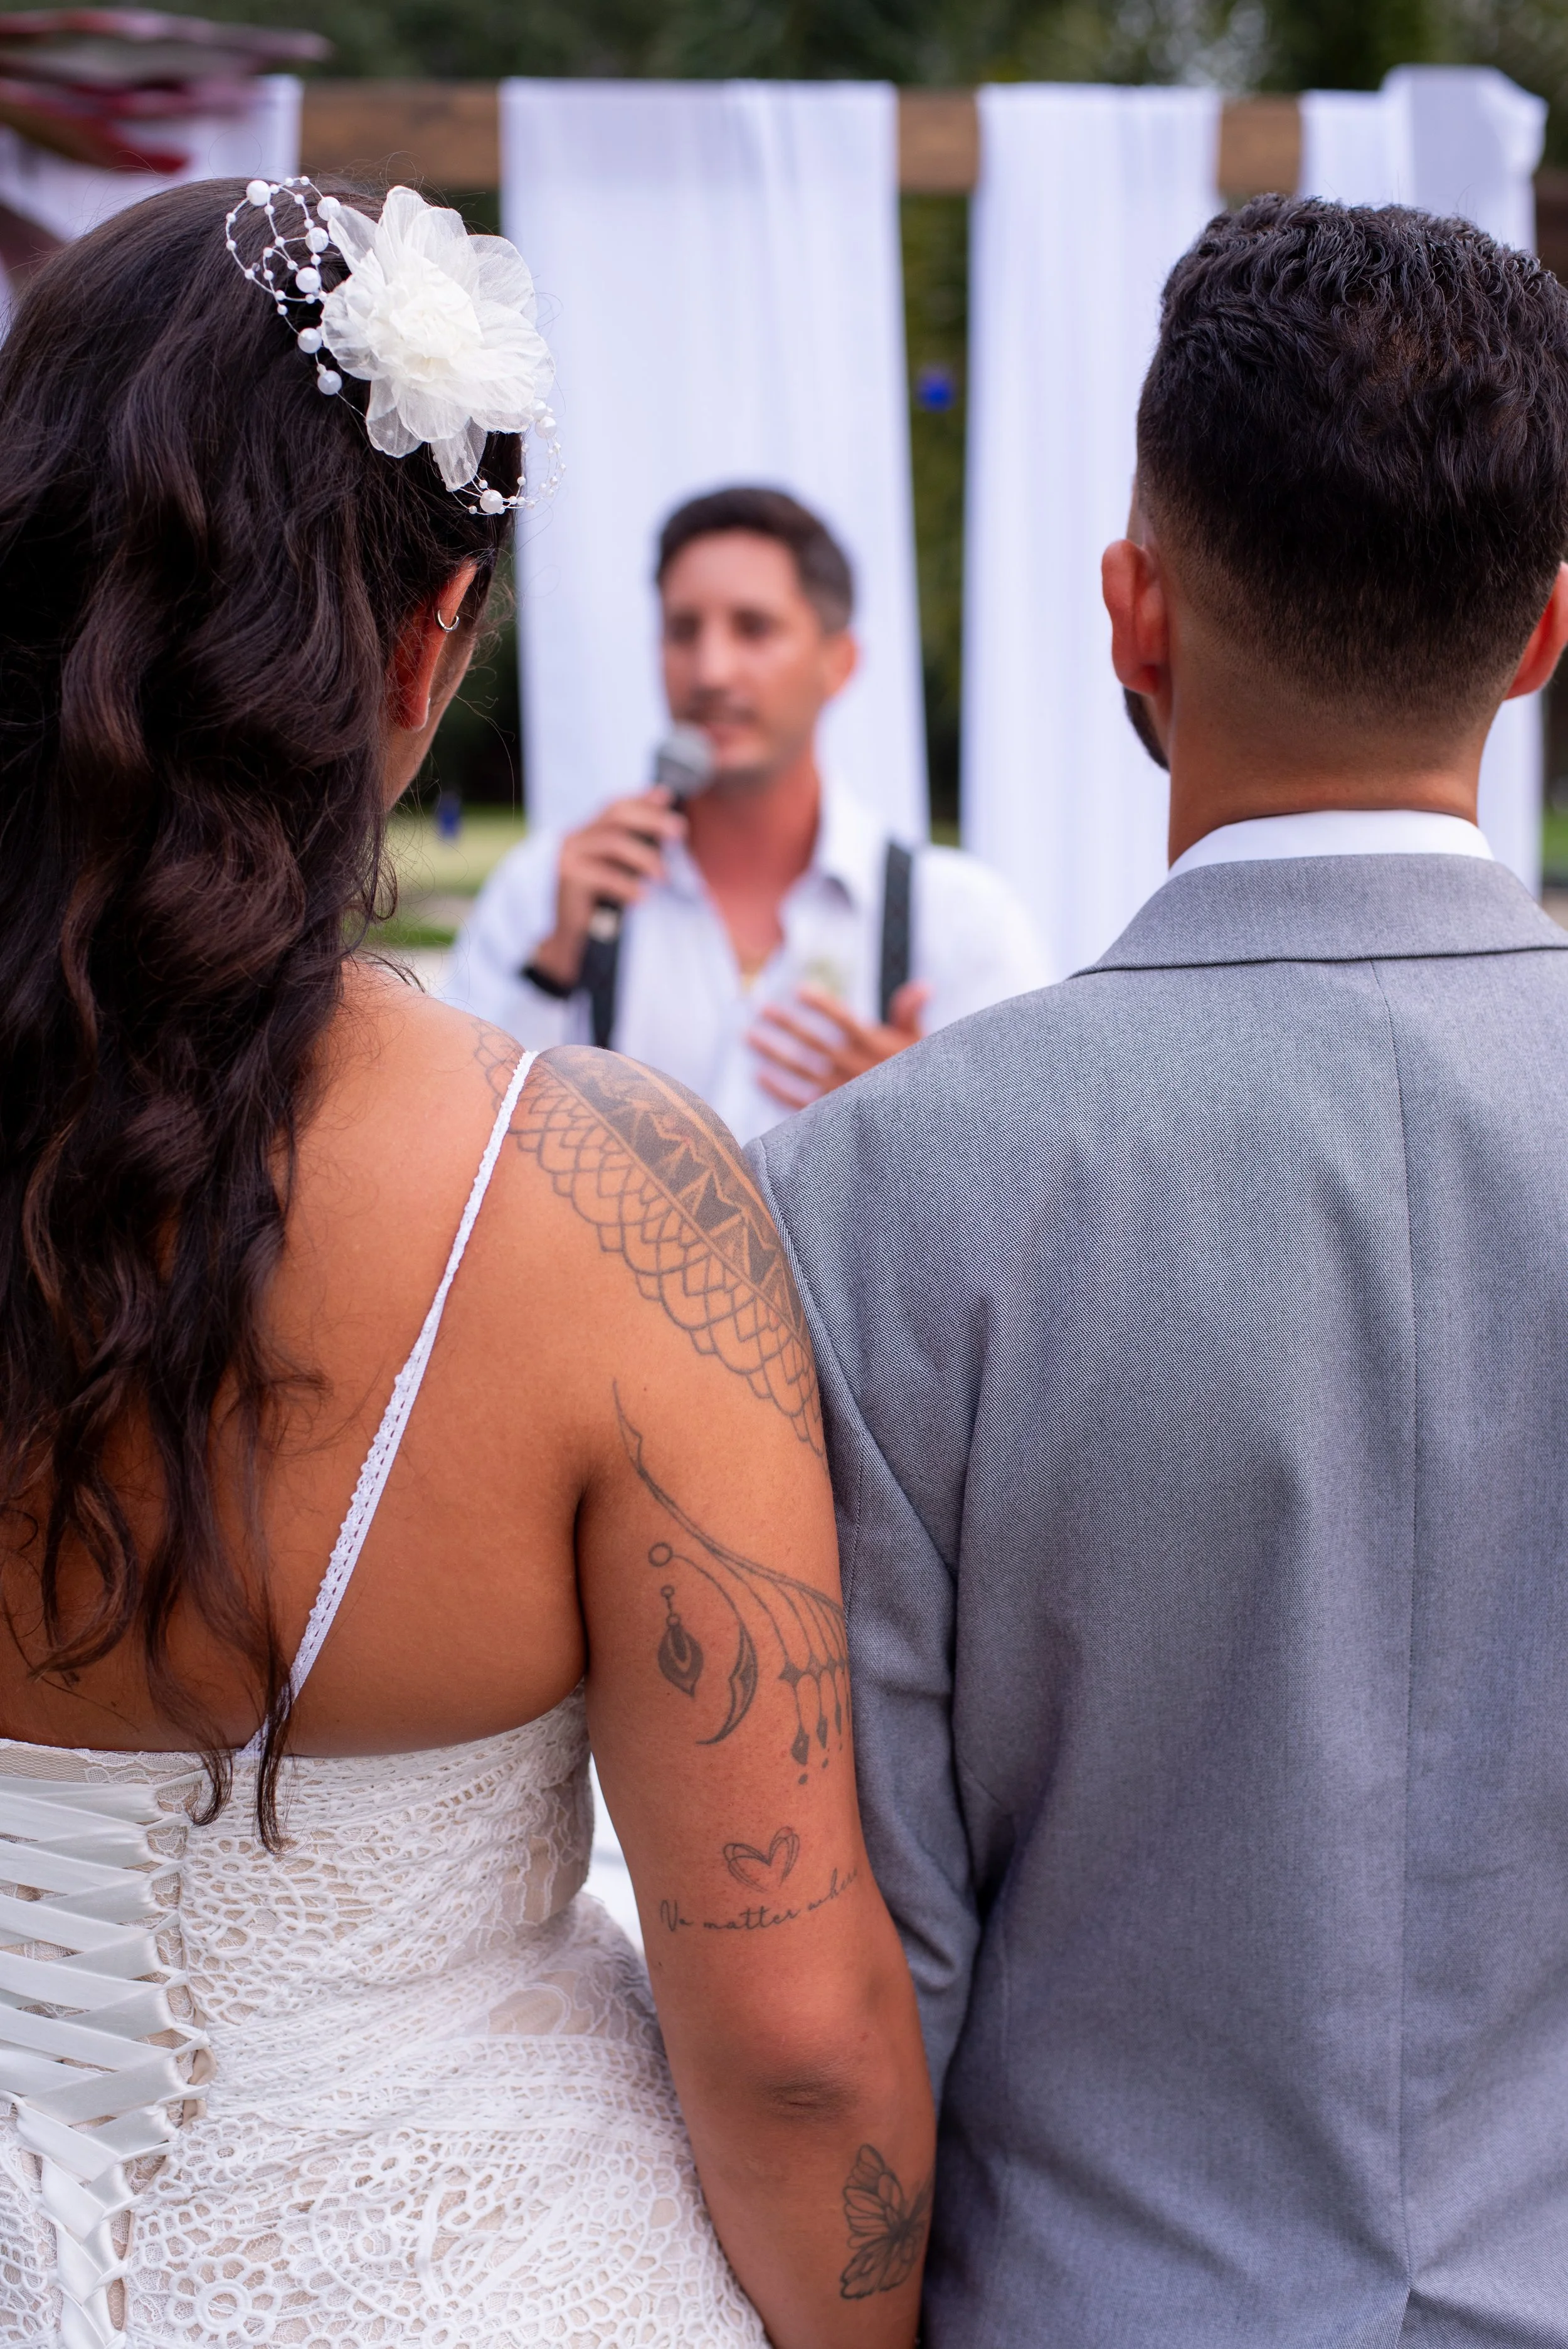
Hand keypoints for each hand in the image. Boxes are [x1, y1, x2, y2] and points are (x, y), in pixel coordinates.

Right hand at [527, 788, 686, 989]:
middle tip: (679, 832)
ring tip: (663, 876)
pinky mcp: (568, 877)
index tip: (670, 798)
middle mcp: (576, 838)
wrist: (571, 940)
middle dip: (652, 819)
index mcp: (588, 833)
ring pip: (613, 842)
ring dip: (645, 857)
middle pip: (617, 815)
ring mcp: (569, 855)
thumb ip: (636, 850)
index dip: (642, 799)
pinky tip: (641, 897)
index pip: (616, 806)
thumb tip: (666, 827)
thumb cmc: (601, 907)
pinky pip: (604, 875)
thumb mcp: (620, 873)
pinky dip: (628, 885)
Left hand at [748, 981, 930, 1109]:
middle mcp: (858, 1071)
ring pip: (803, 1071)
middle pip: (816, 1044)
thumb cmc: (920, 1079)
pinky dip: (779, 1092)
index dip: (822, 1005)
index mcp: (878, 1050)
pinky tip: (760, 1077)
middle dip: (788, 1025)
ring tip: (749, 1036)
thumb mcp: (922, 1045)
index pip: (846, 1022)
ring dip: (774, 1054)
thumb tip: (925, 987)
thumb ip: (912, 1014)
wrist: (923, 1128)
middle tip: (761, 1009)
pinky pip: (801, 1103)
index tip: (799, 990)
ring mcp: (844, 1096)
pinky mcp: (834, 1117)